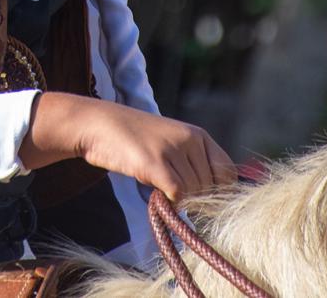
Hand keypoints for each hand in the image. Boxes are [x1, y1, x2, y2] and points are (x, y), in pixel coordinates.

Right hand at [19, 92, 236, 201]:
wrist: (98, 124)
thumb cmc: (134, 140)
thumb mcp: (171, 142)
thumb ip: (192, 163)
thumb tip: (213, 197)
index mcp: (199, 135)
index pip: (228, 173)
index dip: (219, 191)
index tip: (202, 199)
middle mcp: (191, 140)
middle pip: (210, 187)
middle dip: (195, 199)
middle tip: (171, 194)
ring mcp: (174, 150)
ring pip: (194, 193)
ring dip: (178, 199)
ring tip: (158, 187)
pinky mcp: (156, 163)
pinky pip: (177, 195)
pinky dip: (168, 202)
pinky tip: (153, 192)